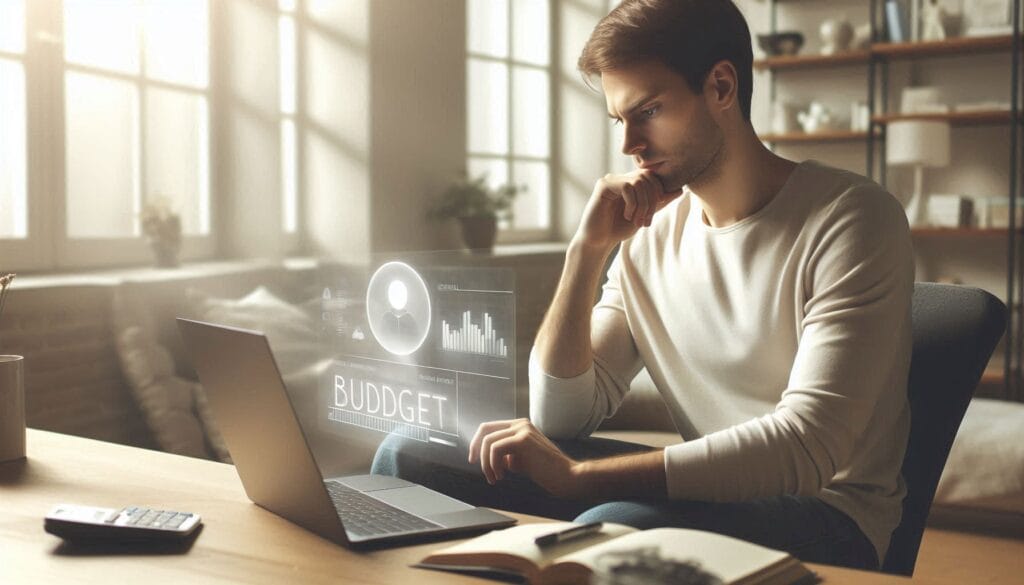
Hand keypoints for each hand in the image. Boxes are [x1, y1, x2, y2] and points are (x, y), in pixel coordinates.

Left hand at [468, 418, 582, 498]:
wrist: (567, 476)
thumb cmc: (545, 471)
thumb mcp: (520, 460)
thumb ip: (505, 455)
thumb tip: (486, 458)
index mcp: (519, 426)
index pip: (489, 428)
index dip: (477, 443)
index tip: (474, 460)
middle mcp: (520, 424)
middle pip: (485, 429)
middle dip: (475, 449)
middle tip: (476, 466)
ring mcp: (522, 429)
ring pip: (488, 442)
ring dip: (486, 463)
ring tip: (495, 478)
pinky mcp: (523, 440)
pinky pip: (495, 449)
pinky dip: (493, 464)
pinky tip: (501, 476)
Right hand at [575, 170, 682, 250]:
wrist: (598, 242)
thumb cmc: (618, 229)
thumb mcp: (644, 215)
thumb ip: (659, 202)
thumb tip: (680, 190)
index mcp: (629, 182)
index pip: (652, 177)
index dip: (658, 194)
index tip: (651, 216)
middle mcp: (620, 178)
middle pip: (647, 177)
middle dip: (652, 200)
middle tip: (646, 221)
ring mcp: (611, 180)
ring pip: (639, 182)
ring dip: (643, 205)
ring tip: (637, 221)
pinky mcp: (603, 186)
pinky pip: (627, 187)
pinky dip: (632, 204)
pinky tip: (627, 216)